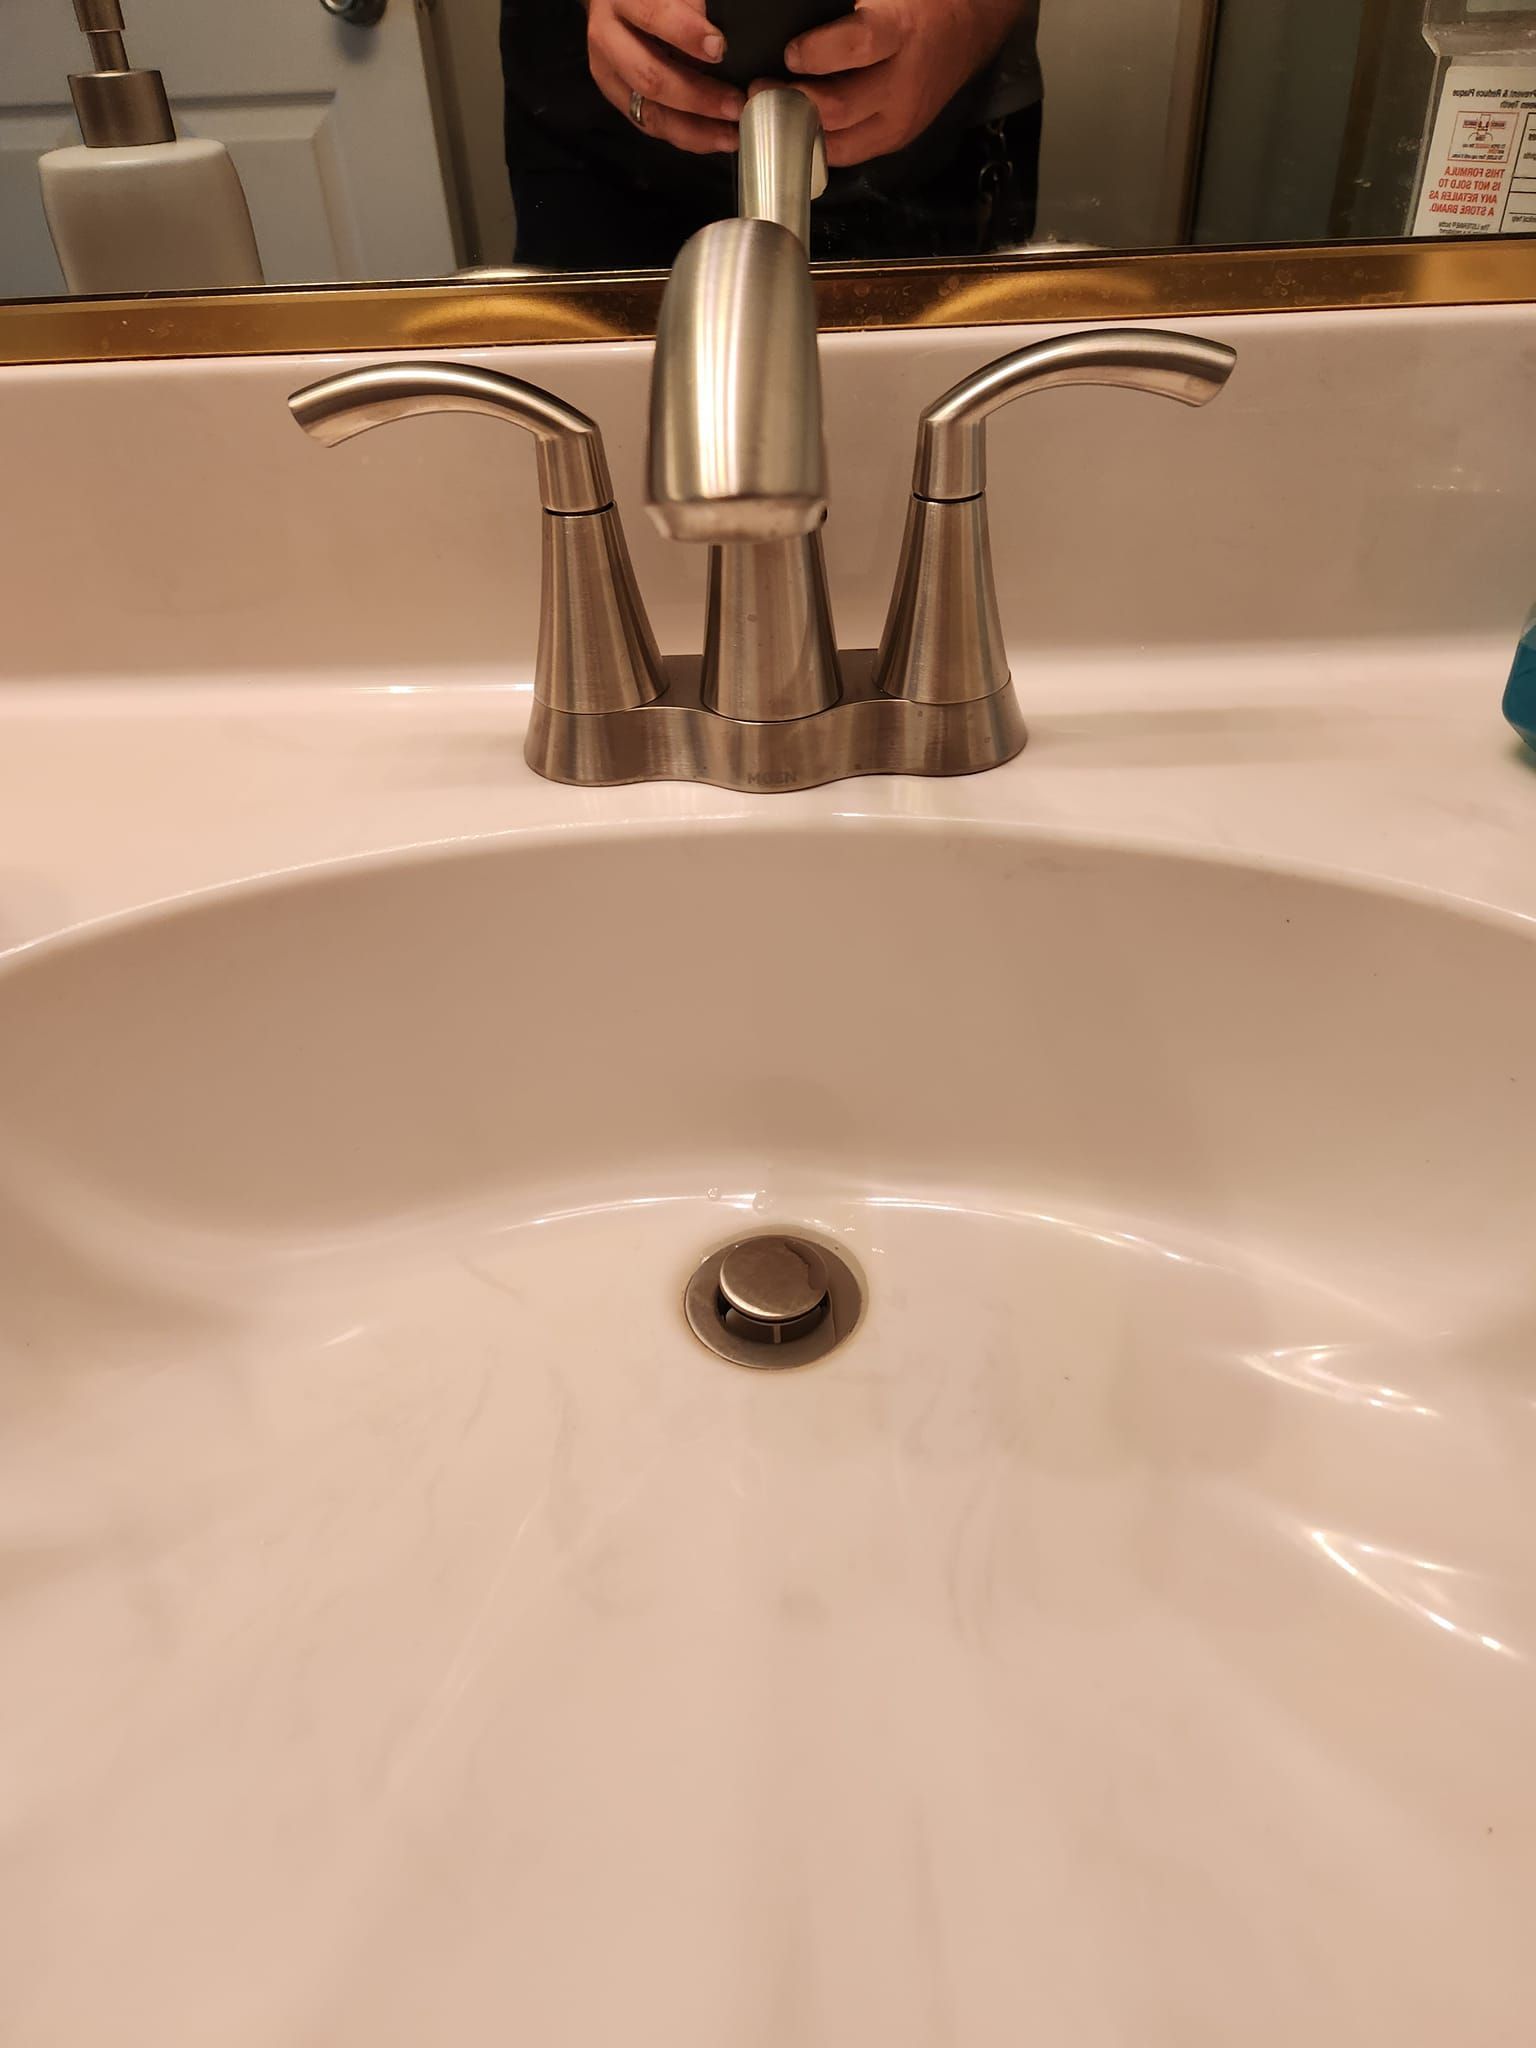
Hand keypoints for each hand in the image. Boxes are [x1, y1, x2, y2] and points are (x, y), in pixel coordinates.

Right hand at [586, 0, 743, 153]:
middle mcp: (608, 38)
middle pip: (649, 77)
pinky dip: (688, 135)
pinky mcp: (619, 99)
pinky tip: (715, 137)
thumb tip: (715, 42)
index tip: (719, 49)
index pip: (652, 17)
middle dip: (697, 97)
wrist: (617, 4)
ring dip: (696, 129)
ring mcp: (610, 74)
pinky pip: (653, 125)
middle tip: (734, 105)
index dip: (686, 34)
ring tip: (730, 135)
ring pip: (651, 112)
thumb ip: (691, 6)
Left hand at [783, 0, 1020, 166]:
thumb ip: (842, 14)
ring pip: (838, 142)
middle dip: (792, 101)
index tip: (790, 53)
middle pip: (839, 108)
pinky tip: (795, 128)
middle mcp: (902, 85)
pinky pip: (847, 153)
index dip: (817, 53)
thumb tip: (791, 19)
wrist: (965, 30)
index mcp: (902, 34)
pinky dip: (817, 144)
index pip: (857, 47)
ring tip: (770, 112)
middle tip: (759, 89)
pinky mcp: (895, 140)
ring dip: (797, 130)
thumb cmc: (917, 4)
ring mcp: (900, 121)